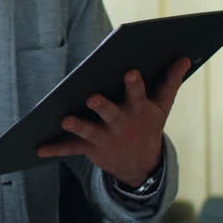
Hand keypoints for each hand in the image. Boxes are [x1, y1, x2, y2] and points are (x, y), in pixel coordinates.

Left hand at [36, 58, 190, 187]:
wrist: (141, 166)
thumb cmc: (148, 124)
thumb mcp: (162, 106)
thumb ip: (170, 80)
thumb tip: (185, 56)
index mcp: (139, 109)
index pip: (138, 94)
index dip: (134, 84)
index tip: (130, 71)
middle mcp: (121, 123)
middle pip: (111, 113)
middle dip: (103, 106)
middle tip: (92, 97)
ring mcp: (105, 137)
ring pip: (89, 131)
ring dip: (77, 126)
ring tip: (64, 120)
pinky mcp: (90, 149)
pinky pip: (70, 149)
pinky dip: (54, 150)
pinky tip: (37, 149)